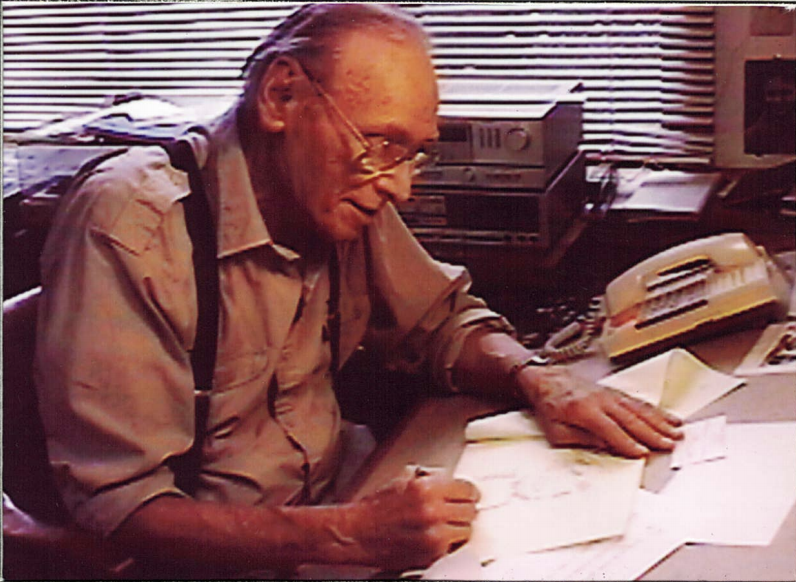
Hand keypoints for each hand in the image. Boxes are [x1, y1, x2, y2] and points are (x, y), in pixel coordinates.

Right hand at [340, 469, 478, 569]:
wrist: (356, 533)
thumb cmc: (373, 509)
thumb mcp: (402, 481)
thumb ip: (429, 480)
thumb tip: (450, 483)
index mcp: (426, 489)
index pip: (467, 489)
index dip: (468, 492)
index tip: (469, 495)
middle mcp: (432, 512)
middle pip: (471, 511)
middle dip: (465, 509)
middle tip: (459, 509)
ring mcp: (433, 537)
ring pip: (466, 532)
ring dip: (459, 528)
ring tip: (447, 524)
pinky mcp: (430, 556)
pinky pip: (453, 548)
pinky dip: (448, 543)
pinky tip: (436, 536)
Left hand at [517, 366, 682, 457]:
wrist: (545, 379)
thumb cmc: (549, 406)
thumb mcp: (555, 430)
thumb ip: (578, 439)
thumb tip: (603, 446)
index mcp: (584, 411)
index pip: (612, 431)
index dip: (628, 444)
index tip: (644, 454)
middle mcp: (601, 401)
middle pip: (631, 419)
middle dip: (653, 434)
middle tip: (670, 445)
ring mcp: (609, 395)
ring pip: (639, 409)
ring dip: (659, 422)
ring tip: (677, 432)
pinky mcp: (614, 392)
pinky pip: (637, 402)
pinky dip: (654, 410)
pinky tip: (667, 417)